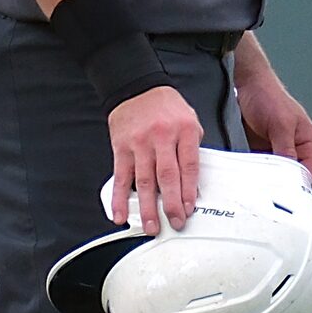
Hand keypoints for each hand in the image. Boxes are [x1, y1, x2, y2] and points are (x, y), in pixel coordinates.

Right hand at [108, 85, 202, 234]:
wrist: (136, 87)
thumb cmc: (164, 106)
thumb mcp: (189, 119)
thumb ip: (192, 146)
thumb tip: (192, 178)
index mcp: (184, 131)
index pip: (188, 166)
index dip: (189, 190)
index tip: (189, 208)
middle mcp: (162, 138)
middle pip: (167, 177)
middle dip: (172, 204)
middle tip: (174, 222)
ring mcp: (140, 144)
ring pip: (144, 181)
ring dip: (148, 207)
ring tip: (151, 225)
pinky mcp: (121, 148)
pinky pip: (121, 177)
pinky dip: (120, 198)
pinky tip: (121, 214)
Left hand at [236, 62, 311, 184]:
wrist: (246, 84)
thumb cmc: (268, 96)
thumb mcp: (281, 124)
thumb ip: (286, 149)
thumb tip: (290, 174)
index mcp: (308, 143)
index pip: (311, 173)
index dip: (301, 186)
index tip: (287, 197)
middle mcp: (294, 150)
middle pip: (292, 178)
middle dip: (281, 187)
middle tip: (268, 196)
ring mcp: (276, 152)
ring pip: (275, 176)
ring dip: (266, 182)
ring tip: (256, 190)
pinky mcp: (260, 153)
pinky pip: (259, 170)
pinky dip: (254, 176)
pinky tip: (247, 181)